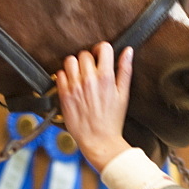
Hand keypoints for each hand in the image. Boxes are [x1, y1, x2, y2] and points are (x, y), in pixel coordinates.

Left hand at [57, 42, 133, 171]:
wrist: (98, 140)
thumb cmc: (112, 120)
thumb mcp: (124, 94)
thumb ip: (125, 70)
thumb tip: (128, 51)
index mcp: (106, 77)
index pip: (103, 48)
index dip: (103, 50)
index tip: (102, 56)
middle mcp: (89, 79)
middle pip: (85, 53)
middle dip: (89, 59)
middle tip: (91, 69)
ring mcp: (74, 86)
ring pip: (70, 60)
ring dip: (75, 65)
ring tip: (80, 75)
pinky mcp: (64, 94)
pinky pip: (60, 74)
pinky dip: (65, 76)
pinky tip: (72, 84)